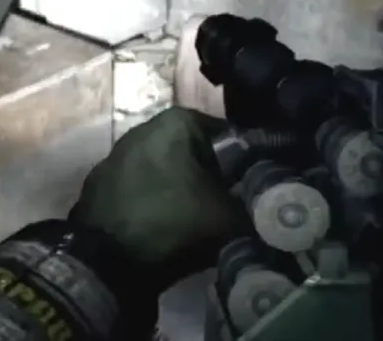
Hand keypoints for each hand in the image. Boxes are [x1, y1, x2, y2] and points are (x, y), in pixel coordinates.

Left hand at [69, 106, 250, 295]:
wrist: (104, 260)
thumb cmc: (173, 224)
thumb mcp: (232, 217)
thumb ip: (260, 205)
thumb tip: (277, 208)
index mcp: (178, 121)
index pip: (235, 138)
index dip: (254, 167)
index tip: (266, 194)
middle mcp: (145, 127)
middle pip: (202, 154)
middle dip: (220, 179)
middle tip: (241, 210)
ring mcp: (119, 153)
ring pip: (174, 170)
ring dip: (190, 191)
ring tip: (207, 222)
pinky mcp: (104, 180)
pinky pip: (147, 186)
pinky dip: (162, 200)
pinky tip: (171, 225)